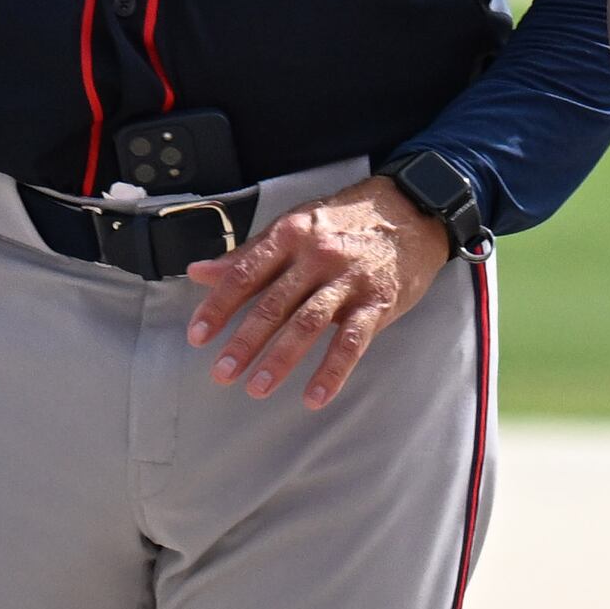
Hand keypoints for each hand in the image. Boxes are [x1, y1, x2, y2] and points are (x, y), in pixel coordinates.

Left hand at [183, 178, 453, 407]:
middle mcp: (317, 255)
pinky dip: (332, 372)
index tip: (197, 336)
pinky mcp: (377, 302)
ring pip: (308, 323)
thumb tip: (198, 272)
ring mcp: (349, 279)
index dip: (218, 306)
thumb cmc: (346, 221)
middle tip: (222, 373)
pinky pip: (351, 342)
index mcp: (291, 234)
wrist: (412, 210)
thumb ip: (248, 254)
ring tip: (258, 387)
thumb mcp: (295, 226)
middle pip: (274, 303)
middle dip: (245, 341)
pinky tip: (314, 397)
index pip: (246, 273)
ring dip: (281, 359)